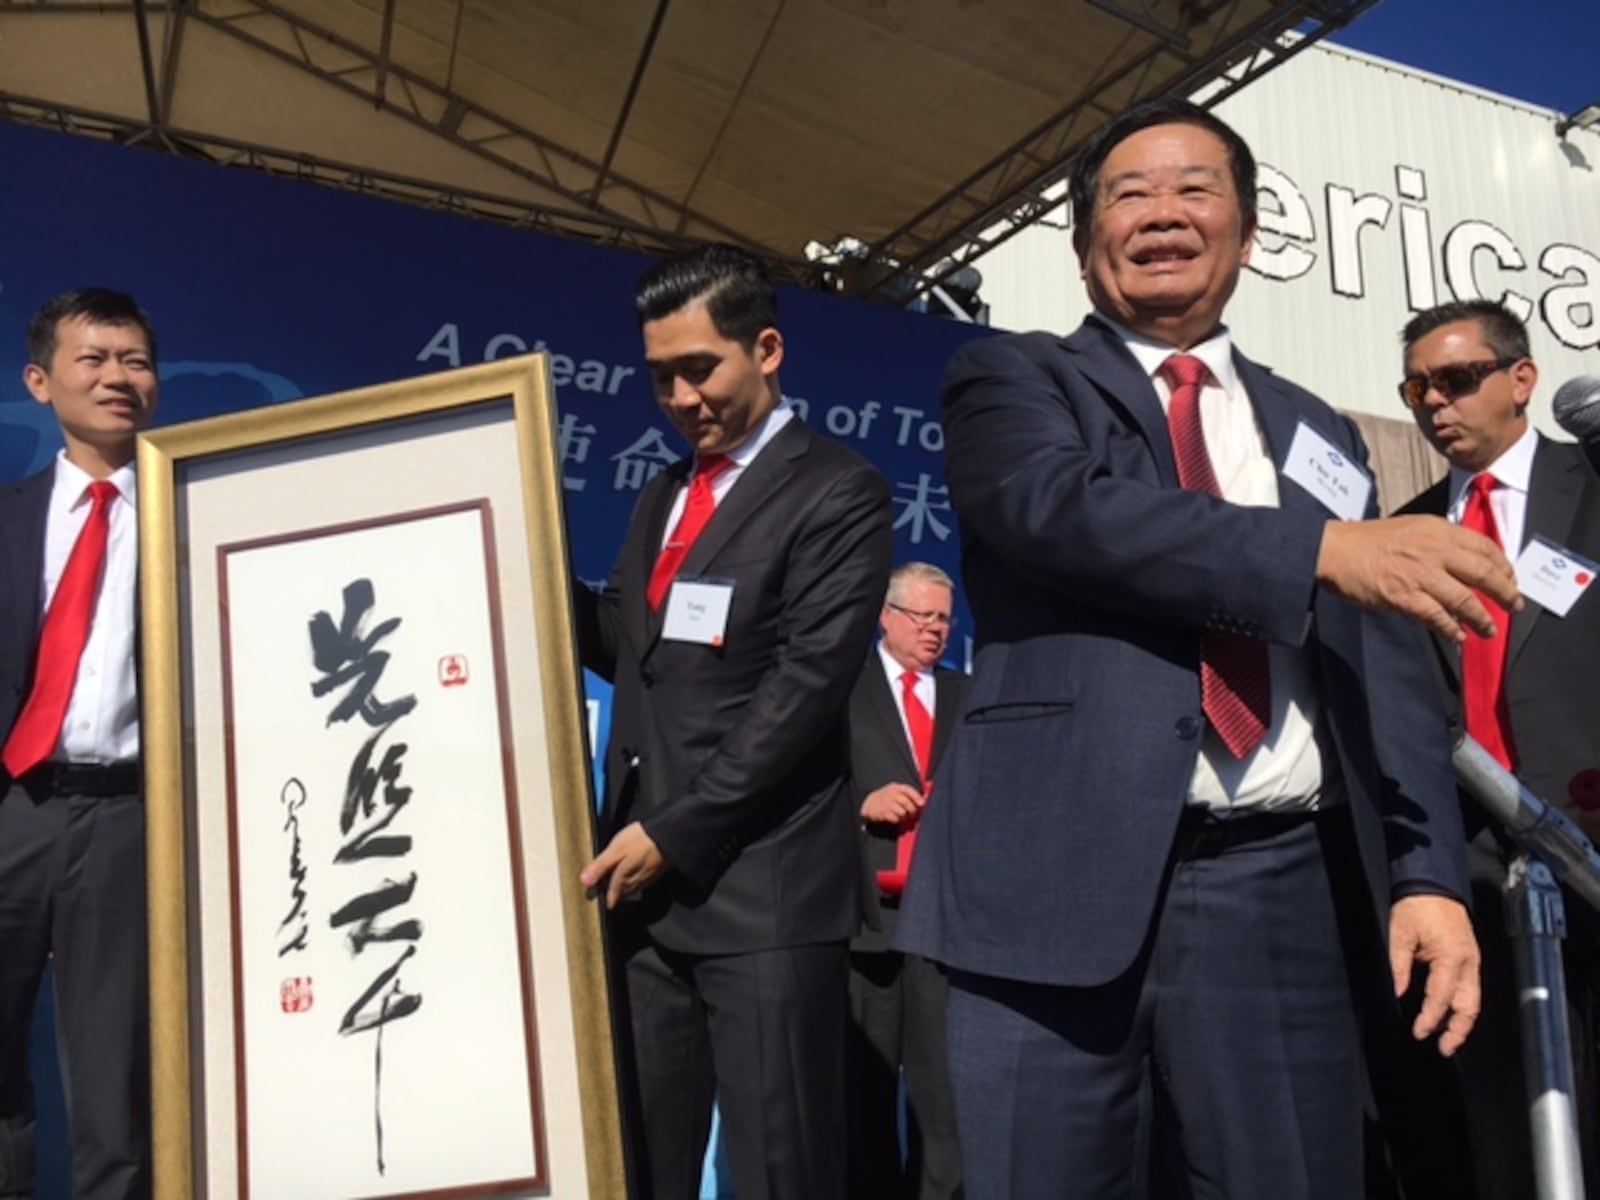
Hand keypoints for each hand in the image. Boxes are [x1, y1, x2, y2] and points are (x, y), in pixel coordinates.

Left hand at [580, 821, 669, 908]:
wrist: (671, 834)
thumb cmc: (642, 840)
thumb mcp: (615, 850)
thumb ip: (600, 867)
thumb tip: (584, 882)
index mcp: (623, 880)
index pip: (612, 897)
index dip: (605, 898)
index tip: (600, 897)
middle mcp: (637, 883)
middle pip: (623, 893)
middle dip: (615, 891)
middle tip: (606, 885)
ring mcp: (649, 878)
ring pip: (634, 887)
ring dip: (626, 884)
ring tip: (619, 876)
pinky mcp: (659, 871)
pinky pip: (644, 879)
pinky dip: (637, 876)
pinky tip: (637, 867)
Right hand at [860, 782, 925, 826]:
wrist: (870, 803)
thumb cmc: (888, 797)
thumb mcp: (895, 791)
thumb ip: (908, 794)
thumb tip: (924, 800)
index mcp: (896, 787)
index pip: (908, 790)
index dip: (916, 797)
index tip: (922, 803)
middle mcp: (891, 794)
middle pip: (906, 802)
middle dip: (912, 810)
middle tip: (913, 813)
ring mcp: (886, 804)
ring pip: (902, 812)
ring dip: (905, 816)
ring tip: (903, 815)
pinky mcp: (883, 813)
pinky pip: (896, 819)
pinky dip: (898, 820)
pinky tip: (896, 817)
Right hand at [1316, 516, 1520, 643]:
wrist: (1335, 549)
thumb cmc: (1369, 540)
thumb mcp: (1413, 528)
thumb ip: (1439, 543)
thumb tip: (1463, 565)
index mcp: (1438, 530)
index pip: (1485, 547)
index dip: (1503, 566)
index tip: (1509, 578)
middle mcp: (1435, 550)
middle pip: (1484, 574)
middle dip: (1505, 593)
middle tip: (1514, 606)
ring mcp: (1420, 575)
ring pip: (1466, 600)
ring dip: (1483, 618)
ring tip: (1489, 629)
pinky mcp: (1404, 596)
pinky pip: (1437, 617)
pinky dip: (1452, 629)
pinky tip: (1458, 636)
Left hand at [1389, 894, 1480, 1056]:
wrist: (1432, 883)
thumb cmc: (1416, 905)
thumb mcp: (1399, 934)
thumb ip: (1399, 967)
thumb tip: (1397, 994)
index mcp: (1452, 957)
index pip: (1441, 998)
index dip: (1430, 1019)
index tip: (1418, 1033)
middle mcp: (1468, 962)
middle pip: (1469, 1006)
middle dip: (1458, 1030)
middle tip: (1444, 1048)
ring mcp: (1472, 960)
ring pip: (1473, 1000)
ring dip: (1461, 1020)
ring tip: (1448, 1038)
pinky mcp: (1470, 957)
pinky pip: (1469, 988)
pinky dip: (1461, 1004)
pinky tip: (1449, 1014)